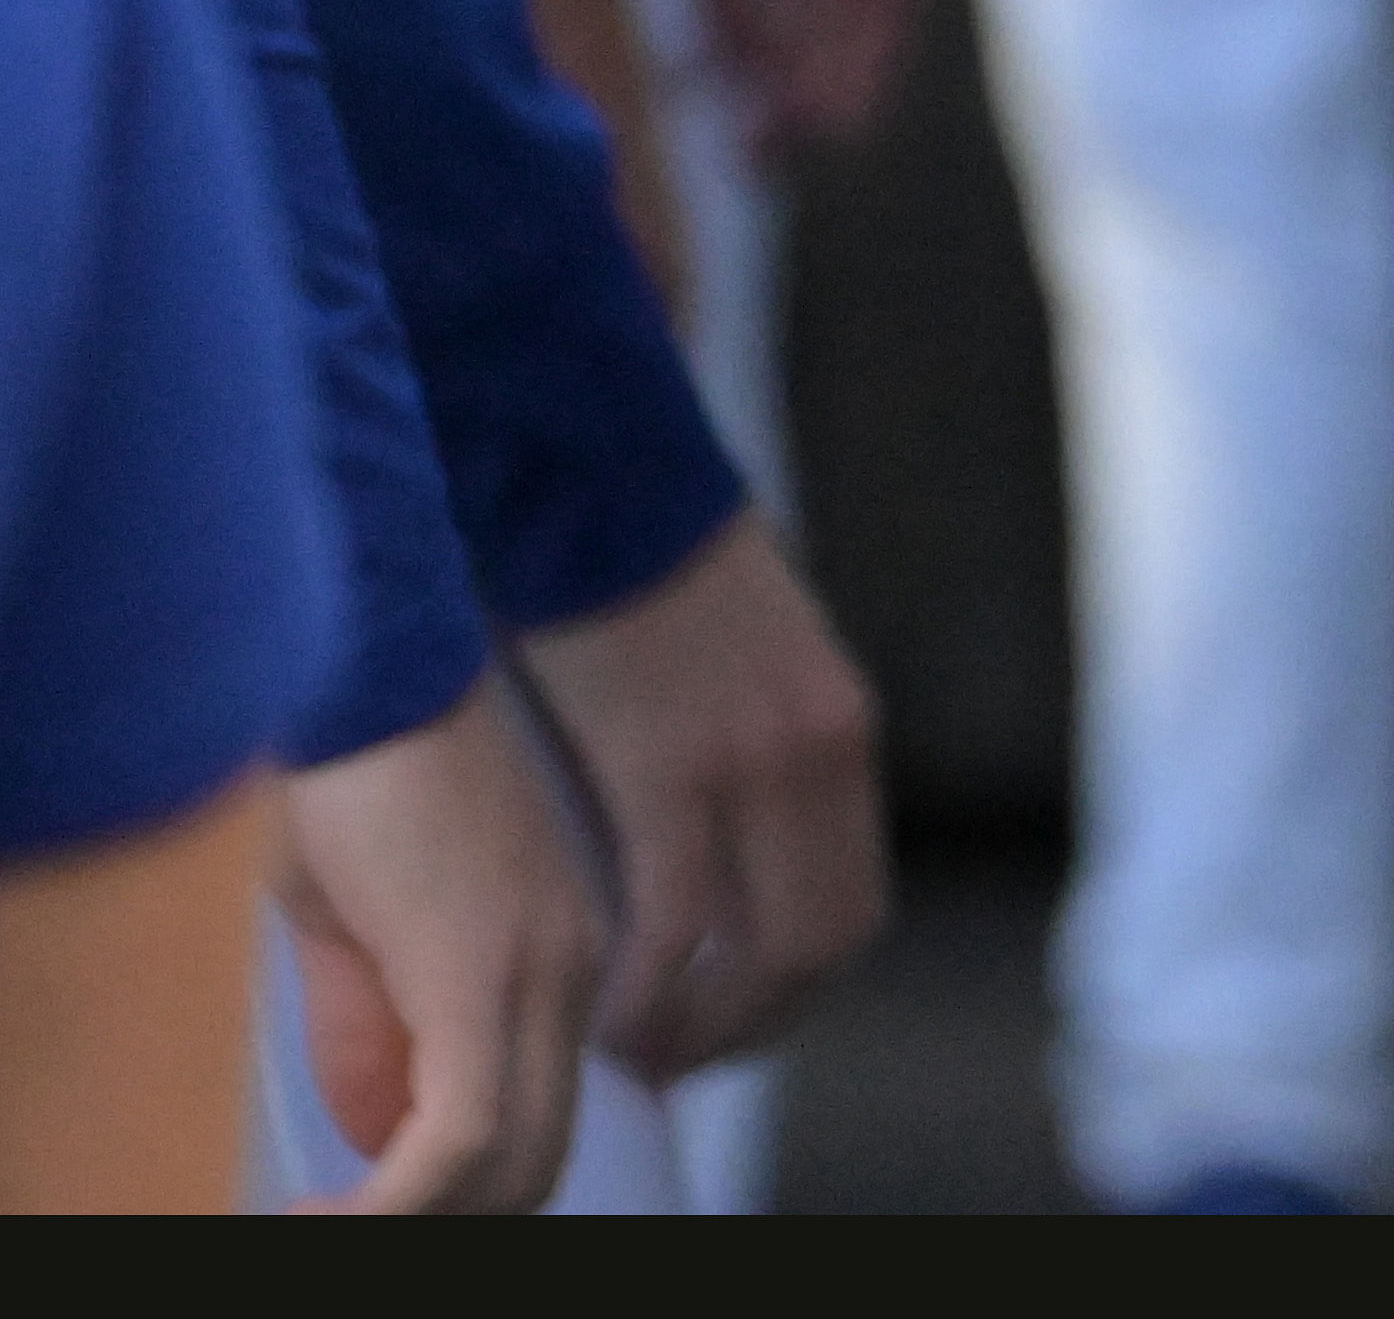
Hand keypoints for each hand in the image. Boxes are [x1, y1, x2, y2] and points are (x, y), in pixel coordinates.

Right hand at [269, 683, 601, 1213]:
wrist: (372, 671)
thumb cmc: (356, 775)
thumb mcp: (354, 926)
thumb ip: (375, 1028)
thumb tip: (375, 1130)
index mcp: (548, 961)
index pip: (530, 1124)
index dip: (451, 1195)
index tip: (364, 1212)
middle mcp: (564, 973)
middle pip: (530, 1162)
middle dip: (441, 1223)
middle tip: (343, 1231)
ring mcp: (533, 973)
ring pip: (502, 1163)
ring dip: (412, 1221)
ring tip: (320, 1229)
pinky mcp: (477, 973)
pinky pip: (458, 1136)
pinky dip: (395, 1202)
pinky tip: (323, 1215)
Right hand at [517, 517, 886, 1077]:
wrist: (596, 474)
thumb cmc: (633, 573)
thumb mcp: (730, 673)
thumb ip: (738, 757)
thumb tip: (708, 850)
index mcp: (836, 734)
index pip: (849, 909)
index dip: (792, 993)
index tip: (725, 1031)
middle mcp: (820, 755)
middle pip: (822, 946)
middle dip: (748, 1028)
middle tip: (669, 1062)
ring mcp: (756, 762)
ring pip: (758, 951)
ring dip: (696, 1025)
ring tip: (625, 1054)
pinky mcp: (673, 762)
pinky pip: (673, 920)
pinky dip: (643, 986)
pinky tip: (594, 1013)